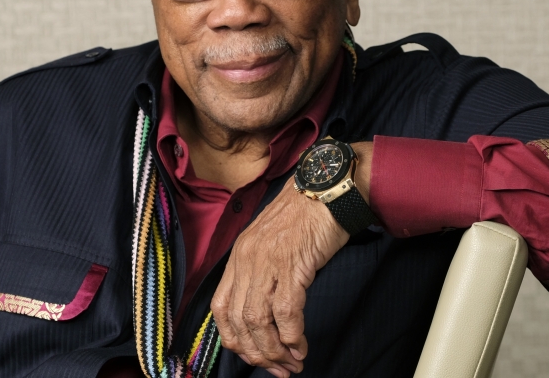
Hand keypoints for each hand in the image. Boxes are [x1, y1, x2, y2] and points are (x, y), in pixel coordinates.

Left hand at [211, 180, 348, 376]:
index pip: (220, 308)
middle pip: (237, 321)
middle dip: (257, 353)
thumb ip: (262, 270)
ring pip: (258, 321)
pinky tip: (300, 346)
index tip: (254, 354)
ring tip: (292, 363)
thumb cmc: (306, 215)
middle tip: (277, 369)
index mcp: (239, 255)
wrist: (328, 189)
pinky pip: (285, 312)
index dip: (234, 339)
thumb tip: (266, 310)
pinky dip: (291, 336)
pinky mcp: (292, 264)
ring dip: (274, 350)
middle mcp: (246, 260)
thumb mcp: (272, 242)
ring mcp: (267, 262)